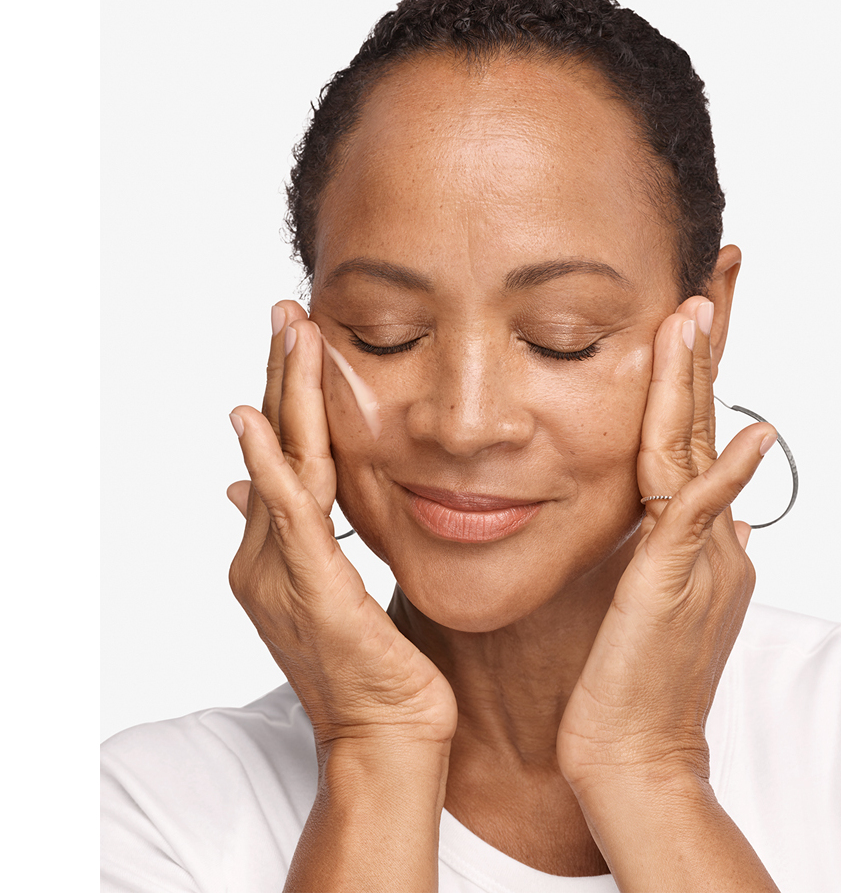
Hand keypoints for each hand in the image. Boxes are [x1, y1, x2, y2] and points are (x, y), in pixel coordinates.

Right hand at [227, 301, 456, 758]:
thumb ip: (298, 536)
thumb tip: (250, 490)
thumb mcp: (332, 589)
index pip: (283, 457)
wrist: (386, 735)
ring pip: (283, 465)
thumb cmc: (373, 668)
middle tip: (285, 310)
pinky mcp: (311, 588)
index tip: (298, 339)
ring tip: (285, 332)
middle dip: (281, 375)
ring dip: (282, 394)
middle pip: (276, 446)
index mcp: (277, 553)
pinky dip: (270, 467)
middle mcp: (266, 557)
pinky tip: (256, 421)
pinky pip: (289, 517)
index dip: (287, 395)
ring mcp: (282, 572)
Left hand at [557, 295, 774, 785]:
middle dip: (705, 351)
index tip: (688, 314)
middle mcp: (707, 535)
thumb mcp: (651, 596)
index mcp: (693, 534)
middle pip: (703, 424)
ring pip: (696, 451)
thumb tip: (705, 513)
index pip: (693, 435)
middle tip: (710, 279)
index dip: (693, 375)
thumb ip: (671, 546)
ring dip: (696, 381)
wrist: (631, 753)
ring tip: (697, 313)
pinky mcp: (675, 581)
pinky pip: (700, 515)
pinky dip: (728, 473)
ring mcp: (697, 556)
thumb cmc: (624, 680)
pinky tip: (749, 431)